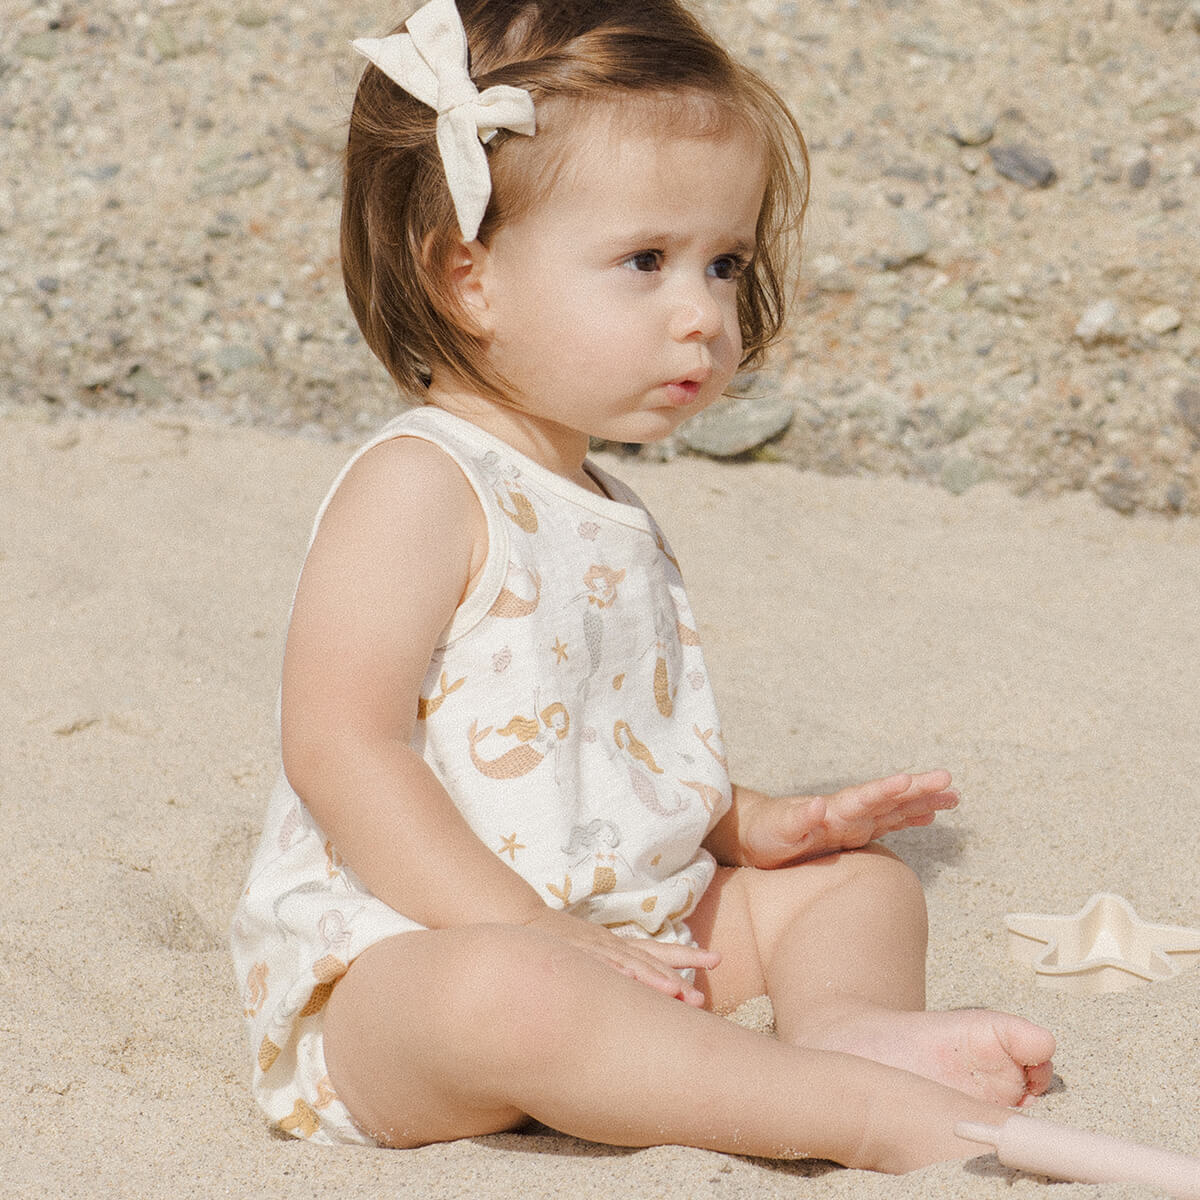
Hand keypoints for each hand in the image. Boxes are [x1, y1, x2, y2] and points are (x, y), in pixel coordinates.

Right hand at [520, 906, 719, 1005]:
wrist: (517, 919)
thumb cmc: (556, 942)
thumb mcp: (589, 949)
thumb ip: (613, 963)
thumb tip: (638, 984)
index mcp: (616, 945)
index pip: (658, 950)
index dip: (687, 955)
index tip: (717, 960)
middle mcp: (609, 946)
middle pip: (650, 962)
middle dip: (675, 980)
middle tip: (701, 1001)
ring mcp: (591, 951)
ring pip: (627, 966)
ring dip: (652, 980)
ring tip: (677, 993)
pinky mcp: (571, 956)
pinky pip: (596, 967)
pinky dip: (614, 973)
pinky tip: (628, 982)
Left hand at [737, 771, 958, 868]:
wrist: (757, 832)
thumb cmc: (766, 833)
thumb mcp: (779, 829)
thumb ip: (798, 820)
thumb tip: (817, 807)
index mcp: (833, 811)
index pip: (864, 798)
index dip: (886, 792)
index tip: (907, 780)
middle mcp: (848, 812)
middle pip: (888, 798)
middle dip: (917, 790)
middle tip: (949, 780)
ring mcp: (854, 821)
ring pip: (894, 808)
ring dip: (921, 801)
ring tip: (952, 796)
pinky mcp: (854, 833)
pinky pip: (889, 822)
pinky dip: (909, 816)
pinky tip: (929, 814)